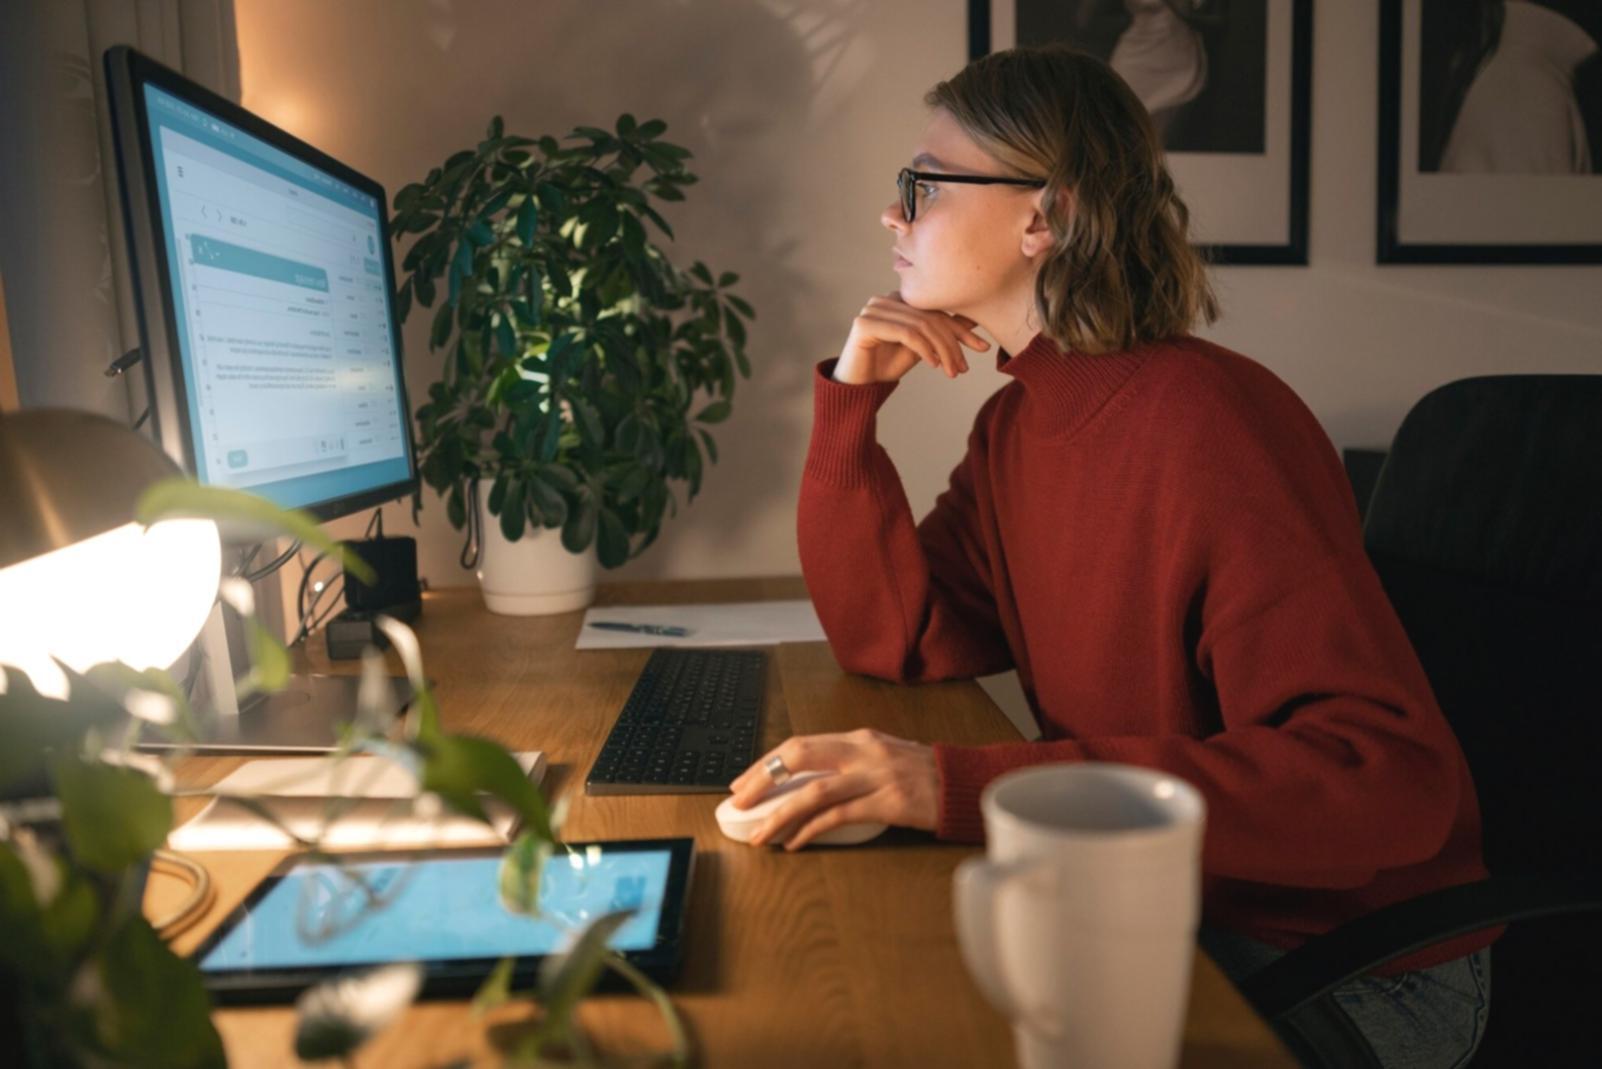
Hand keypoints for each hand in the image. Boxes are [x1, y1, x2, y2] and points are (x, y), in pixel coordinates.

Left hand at [728, 728, 939, 849]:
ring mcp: (876, 776)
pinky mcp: (889, 803)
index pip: (800, 744)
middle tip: (738, 802)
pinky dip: (811, 830)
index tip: (744, 782)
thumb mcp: (885, 756)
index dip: (767, 763)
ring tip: (759, 835)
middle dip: (763, 780)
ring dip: (780, 814)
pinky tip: (795, 843)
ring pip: (814, 792)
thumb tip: (808, 782)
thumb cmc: (926, 775)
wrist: (966, 785)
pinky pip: (838, 817)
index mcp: (859, 738)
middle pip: (798, 758)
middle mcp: (864, 751)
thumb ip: (850, 763)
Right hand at [833, 292, 989, 384]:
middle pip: (931, 317)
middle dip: (953, 343)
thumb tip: (973, 320)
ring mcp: (873, 308)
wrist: (859, 384)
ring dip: (942, 350)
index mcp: (899, 299)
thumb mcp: (923, 347)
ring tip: (951, 371)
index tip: (982, 348)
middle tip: (963, 368)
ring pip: (921, 325)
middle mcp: (885, 299)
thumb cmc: (888, 364)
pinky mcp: (865, 323)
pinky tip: (934, 365)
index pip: (937, 310)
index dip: (961, 329)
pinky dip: (924, 349)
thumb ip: (941, 332)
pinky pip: (905, 333)